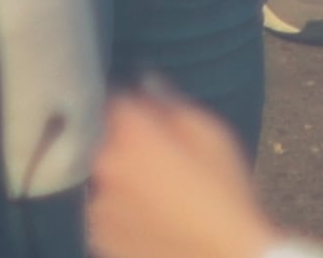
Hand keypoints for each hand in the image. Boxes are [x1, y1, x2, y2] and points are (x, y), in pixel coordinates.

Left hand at [87, 86, 279, 257]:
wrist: (219, 254)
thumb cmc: (224, 194)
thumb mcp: (212, 135)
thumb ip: (173, 104)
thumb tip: (146, 81)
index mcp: (134, 135)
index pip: (113, 100)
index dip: (132, 103)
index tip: (148, 112)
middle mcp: (107, 167)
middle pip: (107, 141)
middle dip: (128, 144)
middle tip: (165, 159)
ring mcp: (99, 206)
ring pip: (106, 179)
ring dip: (124, 180)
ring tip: (162, 195)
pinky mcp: (98, 237)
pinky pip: (106, 213)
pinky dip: (121, 212)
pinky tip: (153, 219)